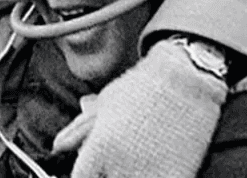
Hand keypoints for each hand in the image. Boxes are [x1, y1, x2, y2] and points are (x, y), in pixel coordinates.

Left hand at [60, 42, 226, 177]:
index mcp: (99, 148)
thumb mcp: (106, 102)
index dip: (86, 174)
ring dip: (128, 174)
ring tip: (136, 160)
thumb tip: (58, 146)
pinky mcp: (175, 176)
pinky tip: (155, 165)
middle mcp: (120, 165)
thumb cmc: (145, 85)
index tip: (93, 168)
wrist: (187, 78)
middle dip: (108, 172)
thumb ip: (79, 129)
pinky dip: (154, 176)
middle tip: (117, 159)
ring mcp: (148, 173)